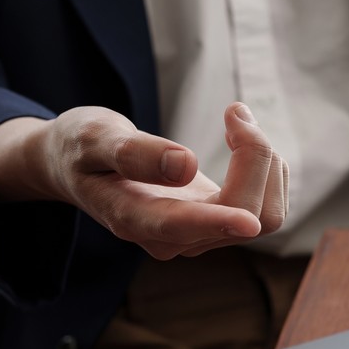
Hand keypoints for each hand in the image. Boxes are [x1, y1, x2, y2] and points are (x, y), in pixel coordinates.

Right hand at [0, 103, 287, 260]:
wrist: (81, 166)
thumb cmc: (81, 148)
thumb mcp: (93, 139)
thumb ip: (132, 153)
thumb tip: (186, 165)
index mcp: (134, 219)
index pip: (181, 228)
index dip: (216, 222)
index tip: (247, 221)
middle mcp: (174, 238)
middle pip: (244, 215)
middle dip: (254, 158)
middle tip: (234, 110)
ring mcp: (200, 235)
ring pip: (264, 214)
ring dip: (266, 163)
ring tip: (236, 117)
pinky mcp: (219, 223)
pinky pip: (266, 206)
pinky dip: (267, 168)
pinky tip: (241, 139)